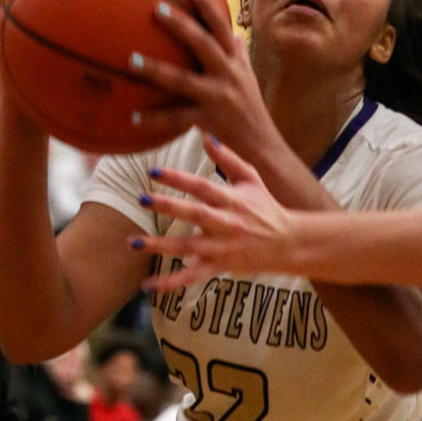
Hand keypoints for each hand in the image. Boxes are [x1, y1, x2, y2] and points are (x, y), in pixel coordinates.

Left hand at [127, 0, 274, 158]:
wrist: (264, 145)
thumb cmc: (252, 109)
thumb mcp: (248, 78)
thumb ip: (238, 55)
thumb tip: (233, 34)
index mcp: (235, 62)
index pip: (221, 27)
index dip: (206, 6)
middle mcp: (228, 75)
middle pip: (203, 44)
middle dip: (180, 24)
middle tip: (155, 8)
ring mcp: (218, 97)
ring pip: (182, 80)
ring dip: (155, 69)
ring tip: (129, 60)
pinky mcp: (209, 120)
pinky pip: (176, 118)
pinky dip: (153, 118)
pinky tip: (132, 118)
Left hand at [128, 134, 295, 288]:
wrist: (287, 243)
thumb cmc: (265, 207)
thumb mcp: (251, 178)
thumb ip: (228, 158)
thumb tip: (206, 135)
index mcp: (231, 199)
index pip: (201, 186)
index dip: (178, 178)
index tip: (154, 171)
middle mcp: (226, 223)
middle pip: (194, 213)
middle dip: (167, 206)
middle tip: (141, 198)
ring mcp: (221, 247)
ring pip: (188, 247)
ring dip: (160, 245)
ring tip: (133, 241)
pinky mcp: (219, 266)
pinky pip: (192, 276)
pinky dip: (171, 282)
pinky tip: (149, 285)